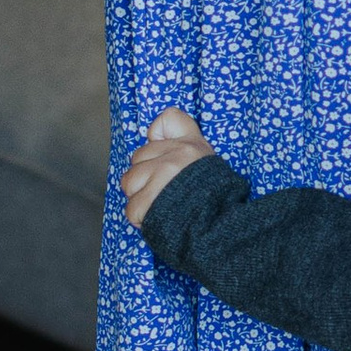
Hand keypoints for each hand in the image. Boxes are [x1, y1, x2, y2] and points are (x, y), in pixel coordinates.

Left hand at [122, 109, 217, 229]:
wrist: (221, 231)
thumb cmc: (214, 201)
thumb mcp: (208, 165)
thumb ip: (184, 148)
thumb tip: (152, 135)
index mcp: (193, 145)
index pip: (169, 118)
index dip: (158, 133)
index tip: (161, 147)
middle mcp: (177, 156)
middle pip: (138, 158)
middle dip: (145, 177)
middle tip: (165, 192)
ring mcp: (163, 176)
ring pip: (129, 182)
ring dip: (140, 198)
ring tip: (161, 206)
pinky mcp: (150, 200)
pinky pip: (131, 209)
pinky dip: (141, 220)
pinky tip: (159, 219)